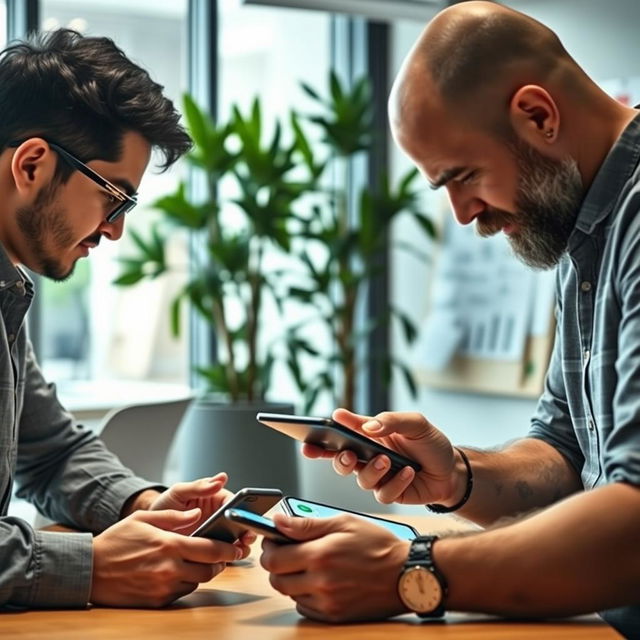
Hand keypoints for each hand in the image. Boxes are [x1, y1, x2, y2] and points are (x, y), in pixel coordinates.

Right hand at [91, 508, 241, 607]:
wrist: (89, 570)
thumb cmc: (116, 540)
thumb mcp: (144, 519)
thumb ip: (175, 517)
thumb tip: (197, 514)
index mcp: (170, 545)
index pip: (211, 550)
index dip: (229, 549)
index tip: (236, 547)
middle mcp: (170, 568)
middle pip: (209, 570)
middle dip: (218, 563)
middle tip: (219, 556)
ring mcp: (163, 588)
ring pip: (197, 583)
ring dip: (201, 574)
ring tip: (195, 562)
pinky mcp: (156, 601)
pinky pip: (181, 593)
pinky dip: (184, 584)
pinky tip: (176, 573)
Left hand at [149, 473, 255, 556]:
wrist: (148, 529)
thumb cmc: (165, 505)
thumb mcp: (179, 491)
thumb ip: (199, 486)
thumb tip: (221, 478)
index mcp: (215, 499)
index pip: (234, 502)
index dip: (242, 509)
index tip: (245, 515)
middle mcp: (219, 517)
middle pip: (240, 522)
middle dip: (247, 529)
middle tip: (247, 536)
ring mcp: (215, 535)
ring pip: (236, 540)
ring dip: (241, 545)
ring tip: (239, 549)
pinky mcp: (208, 551)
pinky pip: (223, 555)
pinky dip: (228, 558)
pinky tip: (227, 559)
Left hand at [260, 513, 409, 622]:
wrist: (406, 573)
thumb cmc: (377, 544)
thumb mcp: (343, 522)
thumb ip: (306, 524)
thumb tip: (278, 521)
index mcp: (319, 554)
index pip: (274, 558)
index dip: (269, 547)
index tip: (273, 540)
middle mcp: (320, 582)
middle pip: (277, 580)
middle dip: (276, 564)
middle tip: (286, 552)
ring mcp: (327, 602)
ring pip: (289, 594)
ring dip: (290, 579)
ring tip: (306, 564)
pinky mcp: (335, 615)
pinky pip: (305, 608)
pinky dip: (305, 595)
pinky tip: (318, 580)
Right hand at [302, 408, 461, 504]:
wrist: (453, 470)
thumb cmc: (430, 443)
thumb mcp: (415, 423)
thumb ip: (391, 421)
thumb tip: (367, 426)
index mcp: (368, 435)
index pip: (340, 434)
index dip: (320, 436)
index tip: (308, 437)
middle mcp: (368, 456)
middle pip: (340, 461)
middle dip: (337, 460)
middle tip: (347, 456)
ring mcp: (378, 476)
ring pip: (360, 480)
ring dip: (372, 470)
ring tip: (387, 460)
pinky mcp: (390, 493)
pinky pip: (382, 494)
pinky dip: (395, 483)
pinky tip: (407, 472)